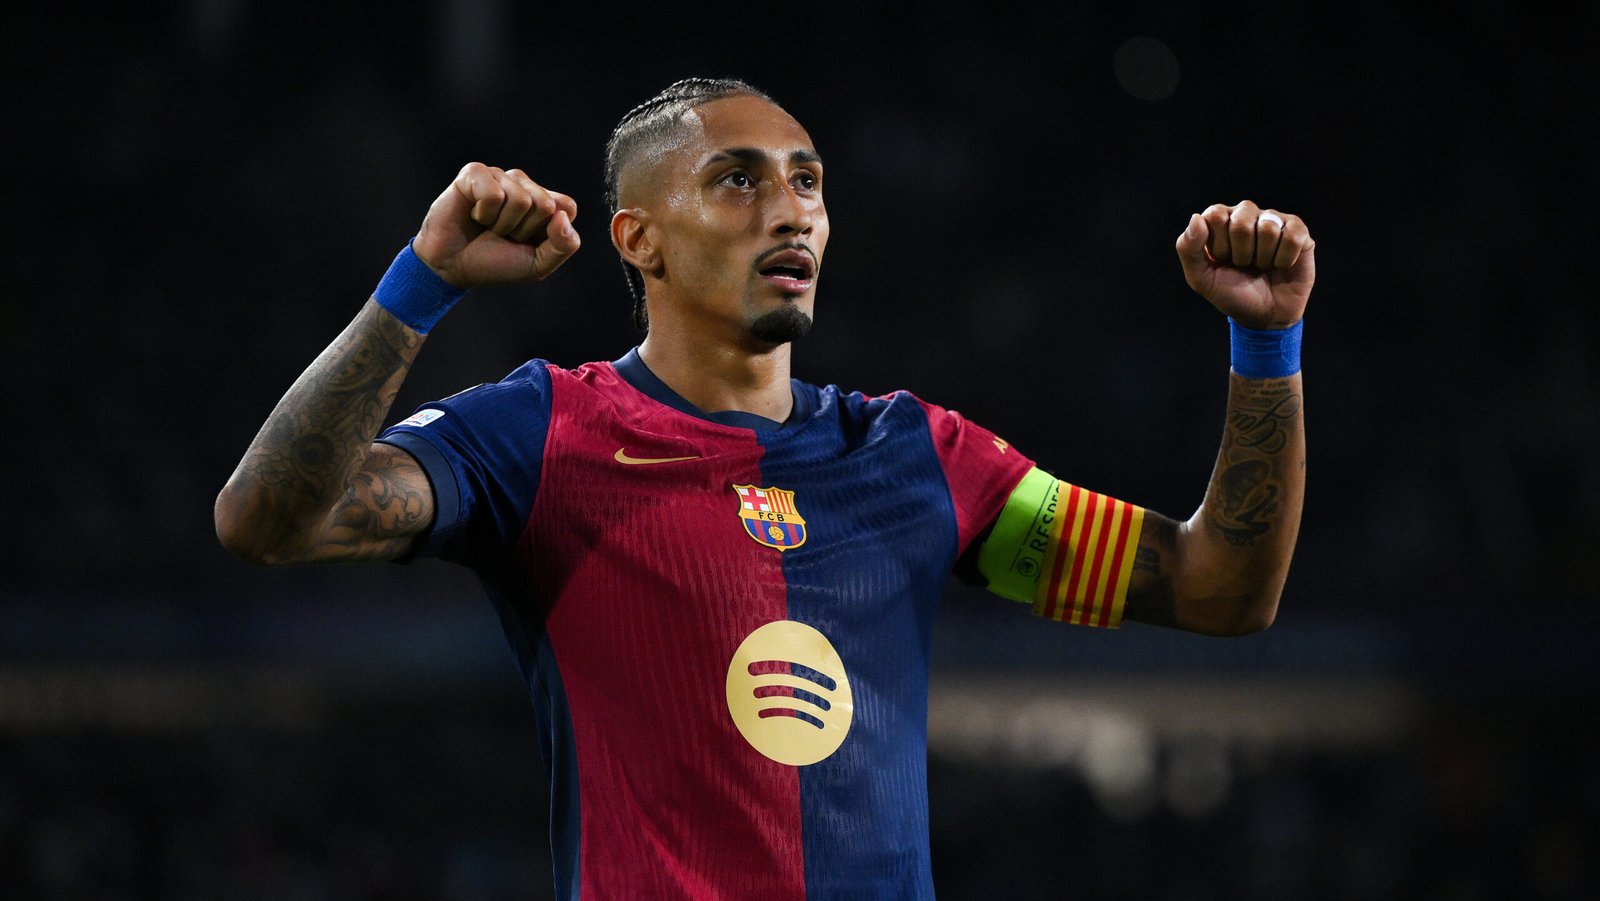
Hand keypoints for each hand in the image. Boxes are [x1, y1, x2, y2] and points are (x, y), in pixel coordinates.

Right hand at [412, 163, 580, 288]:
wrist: (452, 267)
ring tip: (487, 226)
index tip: (529, 242)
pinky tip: (473, 214)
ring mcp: (499, 176)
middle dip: (524, 230)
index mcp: (542, 203)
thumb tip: (561, 215)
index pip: (567, 207)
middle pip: (545, 204)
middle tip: (504, 235)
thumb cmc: (494, 263)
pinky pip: (493, 192)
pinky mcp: (474, 173)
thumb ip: (564, 245)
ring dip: (502, 224)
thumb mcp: (538, 265)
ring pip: (521, 199)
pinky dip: (484, 212)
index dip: (549, 232)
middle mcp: (523, 185)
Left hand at [1175, 200, 1313, 328]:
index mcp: (1221, 220)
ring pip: (1268, 227)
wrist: (1263, 316)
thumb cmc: (1231, 293)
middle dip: (1241, 253)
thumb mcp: (1201, 278)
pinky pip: (1293, 236)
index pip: (1216, 214)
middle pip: (1242, 220)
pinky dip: (1284, 259)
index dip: (1219, 244)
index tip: (1222, 260)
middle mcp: (1248, 215)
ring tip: (1262, 266)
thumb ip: (1188, 249)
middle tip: (1244, 265)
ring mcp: (1274, 221)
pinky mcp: (1298, 231)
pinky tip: (1280, 265)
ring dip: (1263, 258)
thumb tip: (1196, 217)